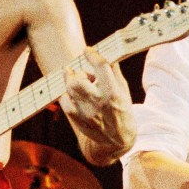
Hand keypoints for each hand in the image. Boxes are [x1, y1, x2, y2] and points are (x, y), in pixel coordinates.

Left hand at [59, 47, 135, 162]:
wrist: (119, 139)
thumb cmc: (123, 110)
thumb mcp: (124, 90)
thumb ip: (114, 72)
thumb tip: (106, 53)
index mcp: (114, 93)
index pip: (101, 67)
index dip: (92, 55)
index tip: (88, 50)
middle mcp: (99, 103)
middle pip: (79, 79)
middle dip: (79, 73)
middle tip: (84, 74)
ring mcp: (87, 113)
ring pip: (70, 89)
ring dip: (72, 81)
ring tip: (79, 83)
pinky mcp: (78, 120)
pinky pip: (65, 101)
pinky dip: (67, 94)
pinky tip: (73, 94)